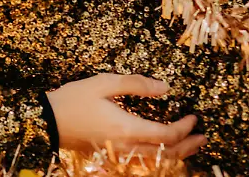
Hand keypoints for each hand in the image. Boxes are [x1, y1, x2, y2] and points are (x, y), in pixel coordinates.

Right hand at [46, 74, 205, 158]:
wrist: (46, 121)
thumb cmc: (73, 100)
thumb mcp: (104, 83)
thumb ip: (136, 84)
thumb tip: (165, 87)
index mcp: (128, 128)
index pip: (167, 134)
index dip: (185, 127)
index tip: (193, 116)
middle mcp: (126, 146)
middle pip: (167, 154)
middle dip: (188, 146)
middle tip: (202, 137)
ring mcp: (118, 155)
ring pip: (156, 163)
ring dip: (177, 156)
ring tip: (189, 148)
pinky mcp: (110, 156)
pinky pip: (142, 165)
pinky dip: (158, 161)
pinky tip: (161, 154)